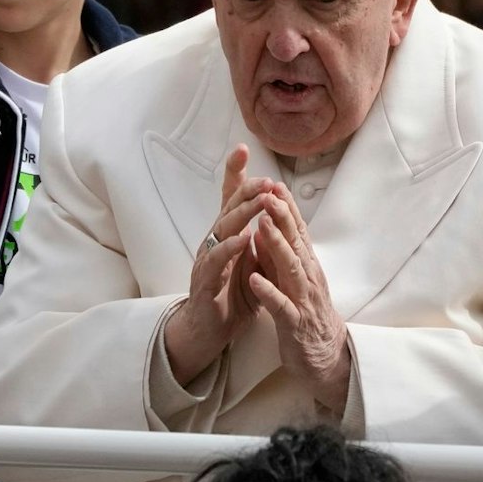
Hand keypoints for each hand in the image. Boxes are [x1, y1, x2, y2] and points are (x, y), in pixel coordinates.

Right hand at [164, 144, 282, 382]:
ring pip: (222, 229)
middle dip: (247, 190)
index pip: (230, 200)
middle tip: (266, 178)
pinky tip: (243, 238)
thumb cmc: (229, 297)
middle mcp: (213, 243)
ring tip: (261, 200)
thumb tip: (277, 213)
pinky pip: (216, 261)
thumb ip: (260, 240)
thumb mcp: (250, 263)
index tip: (243, 149)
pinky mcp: (205, 282)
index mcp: (226, 236)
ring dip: (243, 213)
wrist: (207, 332)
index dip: (235, 174)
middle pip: (228, 208)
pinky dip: (230, 248)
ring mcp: (207, 260)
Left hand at [244, 186, 351, 413]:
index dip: (286, 208)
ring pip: (290, 268)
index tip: (273, 183)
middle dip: (281, 216)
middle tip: (268, 192)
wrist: (324, 356)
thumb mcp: (292, 280)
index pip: (296, 231)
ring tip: (260, 225)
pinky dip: (268, 291)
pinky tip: (253, 278)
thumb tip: (266, 228)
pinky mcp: (294, 323)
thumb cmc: (305, 315)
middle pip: (295, 242)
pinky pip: (280, 305)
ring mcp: (303, 299)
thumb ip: (279, 256)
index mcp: (305, 266)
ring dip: (276, 246)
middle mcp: (308, 277)